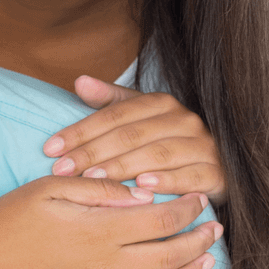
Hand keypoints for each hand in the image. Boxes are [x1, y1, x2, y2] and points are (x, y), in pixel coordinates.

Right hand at [0, 177, 220, 268]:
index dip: (187, 210)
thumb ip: (99, 190)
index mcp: (99, 231)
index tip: (199, 200)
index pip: (161, 221)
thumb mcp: (49, 189)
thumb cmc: (5, 219)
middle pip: (167, 257)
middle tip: (214, 229)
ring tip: (204, 264)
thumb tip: (142, 195)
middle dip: (197, 241)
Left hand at [42, 77, 227, 203]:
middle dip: (92, 153)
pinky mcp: (218, 173)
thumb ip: (109, 101)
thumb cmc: (164, 144)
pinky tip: (144, 186)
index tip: (50, 148)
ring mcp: (204, 146)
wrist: (216, 169)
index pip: (113, 115)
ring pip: (157, 154)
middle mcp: (184, 120)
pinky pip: (192, 176)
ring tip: (92, 178)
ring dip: (122, 167)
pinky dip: (169, 182)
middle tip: (62, 169)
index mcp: (160, 103)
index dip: (80, 130)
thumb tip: (79, 81)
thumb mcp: (137, 119)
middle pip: (130, 135)